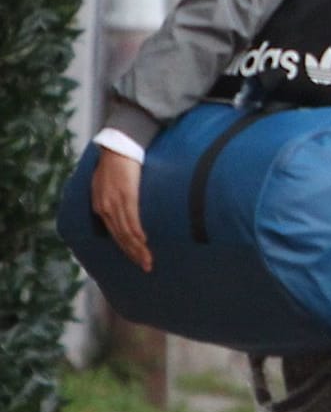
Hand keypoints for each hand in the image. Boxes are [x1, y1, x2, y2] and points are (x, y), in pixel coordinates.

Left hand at [90, 148, 151, 272]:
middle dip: (133, 254)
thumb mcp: (108, 183)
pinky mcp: (125, 195)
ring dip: (138, 248)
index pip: (114, 233)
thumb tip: (127, 209)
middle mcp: (105, 207)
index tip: (138, 259)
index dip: (126, 248)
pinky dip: (137, 232)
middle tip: (146, 266)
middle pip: (120, 237)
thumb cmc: (117, 162)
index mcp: (100, 206)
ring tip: (148, 260)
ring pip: (126, 232)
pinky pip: (131, 218)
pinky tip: (144, 242)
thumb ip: (114, 198)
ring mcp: (114, 202)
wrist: (118, 145)